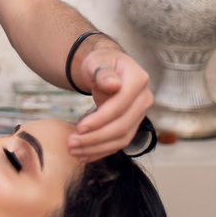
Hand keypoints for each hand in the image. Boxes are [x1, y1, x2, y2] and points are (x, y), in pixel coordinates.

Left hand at [67, 45, 152, 161]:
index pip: (121, 104)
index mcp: (138, 79)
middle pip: (122, 125)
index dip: (101, 119)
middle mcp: (144, 98)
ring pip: (121, 138)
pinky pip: (119, 142)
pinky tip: (84, 155)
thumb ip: (102, 72)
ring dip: (97, 148)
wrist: (106, 69)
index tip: (80, 128)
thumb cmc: (100, 63)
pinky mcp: (132, 124)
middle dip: (96, 138)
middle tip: (72, 144)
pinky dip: (101, 150)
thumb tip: (114, 85)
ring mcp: (140, 113)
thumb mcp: (96, 61)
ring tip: (74, 151)